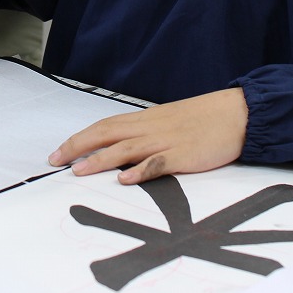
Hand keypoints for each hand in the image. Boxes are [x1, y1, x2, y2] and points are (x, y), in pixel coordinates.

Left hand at [48, 88, 247, 184]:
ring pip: (126, 148)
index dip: (79, 138)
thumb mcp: (168, 123)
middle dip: (78, 147)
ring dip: (100, 159)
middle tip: (55, 161)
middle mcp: (150, 128)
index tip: (57, 152)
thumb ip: (145, 135)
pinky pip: (159, 163)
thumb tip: (120, 151)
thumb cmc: (203, 120)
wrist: (237, 114)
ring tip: (79, 171)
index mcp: (145, 119)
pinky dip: (141, 170)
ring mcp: (166, 141)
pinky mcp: (184, 155)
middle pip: (107, 134)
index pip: (104, 126)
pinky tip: (125, 179)